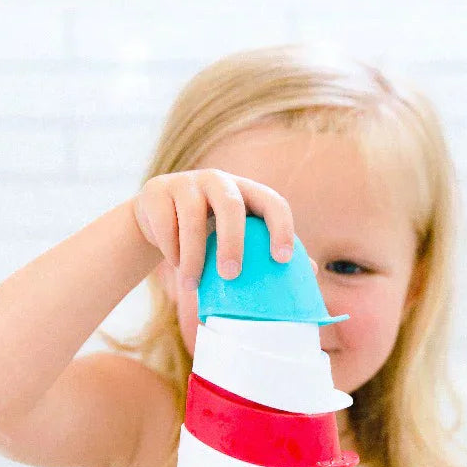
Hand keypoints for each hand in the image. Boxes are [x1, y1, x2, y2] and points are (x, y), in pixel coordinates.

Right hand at [133, 169, 298, 291]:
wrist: (157, 220)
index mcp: (247, 191)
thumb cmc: (208, 234)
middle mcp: (219, 180)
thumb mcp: (238, 238)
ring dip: (193, 257)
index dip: (281, 228)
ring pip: (192, 218)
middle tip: (231, 276)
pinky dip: (171, 250)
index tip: (281, 259)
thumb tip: (309, 272)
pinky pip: (166, 224)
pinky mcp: (157, 190)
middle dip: (232, 242)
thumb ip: (267, 251)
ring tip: (192, 286)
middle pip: (231, 206)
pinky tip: (176, 266)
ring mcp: (186, 182)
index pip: (273, 202)